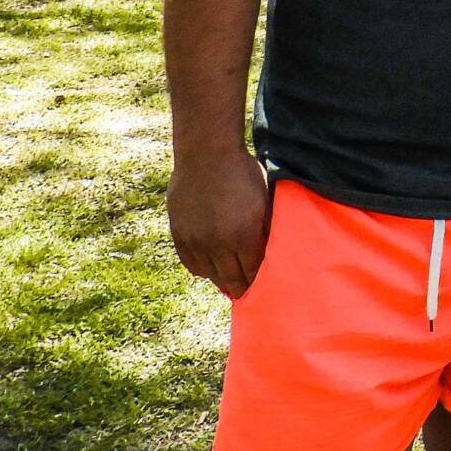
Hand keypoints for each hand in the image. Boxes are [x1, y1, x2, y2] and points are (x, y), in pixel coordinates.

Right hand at [167, 146, 272, 299]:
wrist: (207, 154)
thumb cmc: (243, 173)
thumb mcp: (263, 200)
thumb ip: (265, 229)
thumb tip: (269, 253)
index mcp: (244, 234)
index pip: (253, 272)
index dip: (258, 283)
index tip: (264, 290)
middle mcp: (218, 243)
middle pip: (231, 279)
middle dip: (242, 289)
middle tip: (247, 295)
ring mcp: (197, 240)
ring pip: (210, 275)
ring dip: (222, 281)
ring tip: (231, 285)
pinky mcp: (180, 235)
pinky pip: (192, 264)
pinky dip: (203, 270)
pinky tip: (212, 270)